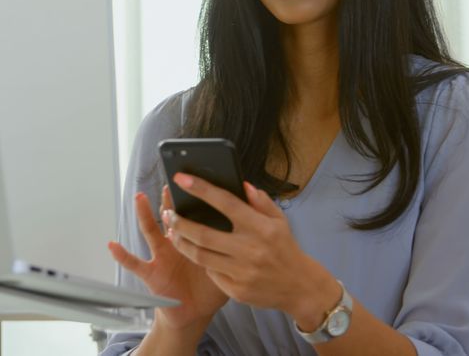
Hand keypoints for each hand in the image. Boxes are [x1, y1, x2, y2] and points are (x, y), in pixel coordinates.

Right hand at [107, 185, 228, 330]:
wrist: (195, 312)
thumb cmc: (212, 285)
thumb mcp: (229, 260)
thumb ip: (240, 238)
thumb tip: (248, 219)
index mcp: (197, 238)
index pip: (195, 212)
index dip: (196, 196)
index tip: (198, 178)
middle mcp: (177, 243)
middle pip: (173, 217)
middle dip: (170, 199)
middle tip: (170, 181)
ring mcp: (162, 256)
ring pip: (151, 232)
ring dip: (144, 215)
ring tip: (140, 198)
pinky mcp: (153, 273)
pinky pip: (135, 265)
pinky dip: (123, 256)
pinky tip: (113, 245)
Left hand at [165, 174, 338, 328]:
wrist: (300, 287)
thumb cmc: (286, 249)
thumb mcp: (279, 220)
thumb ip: (260, 201)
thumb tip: (242, 184)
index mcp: (260, 227)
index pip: (226, 202)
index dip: (201, 189)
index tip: (181, 178)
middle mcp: (250, 249)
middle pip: (204, 233)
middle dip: (180, 222)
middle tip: (168, 213)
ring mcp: (242, 272)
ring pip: (200, 256)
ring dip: (182, 242)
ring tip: (172, 231)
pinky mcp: (236, 290)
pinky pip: (211, 273)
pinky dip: (201, 261)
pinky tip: (195, 252)